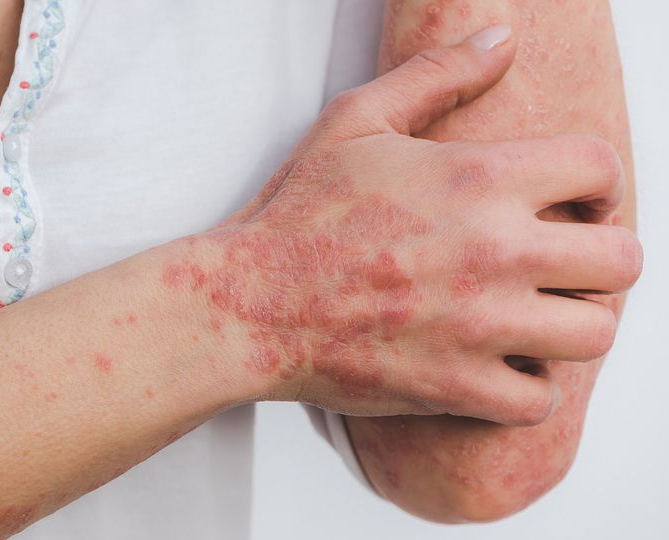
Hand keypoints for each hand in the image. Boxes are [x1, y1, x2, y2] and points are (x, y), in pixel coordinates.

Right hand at [168, 26, 642, 424]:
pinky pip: (537, 398)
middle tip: (559, 261)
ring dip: (571, 323)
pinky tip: (492, 362)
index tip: (570, 202)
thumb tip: (502, 38)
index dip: (595, 183)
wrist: (249, 302)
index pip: (600, 169)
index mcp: (478, 180)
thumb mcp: (358, 121)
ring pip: (595, 333)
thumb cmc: (298, 214)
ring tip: (532, 315)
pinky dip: (523, 385)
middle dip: (598, 256)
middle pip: (621, 260)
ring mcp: (479, 326)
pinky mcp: (455, 385)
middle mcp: (494, 252)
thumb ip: (438, 75)